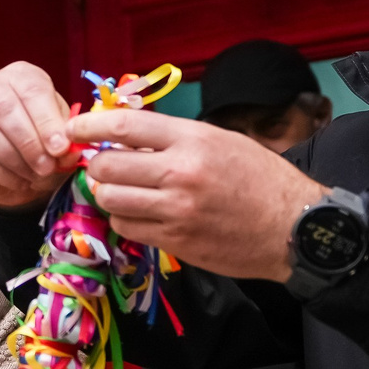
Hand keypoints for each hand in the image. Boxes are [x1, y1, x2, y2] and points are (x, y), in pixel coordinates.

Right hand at [0, 62, 79, 210]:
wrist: (21, 154)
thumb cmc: (44, 133)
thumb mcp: (61, 129)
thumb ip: (65, 138)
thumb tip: (66, 154)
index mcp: (21, 76)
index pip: (31, 90)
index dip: (46, 120)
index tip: (60, 147)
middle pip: (3, 109)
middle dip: (29, 143)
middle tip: (47, 166)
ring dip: (16, 161)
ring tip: (36, 176)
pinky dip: (2, 174)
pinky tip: (21, 181)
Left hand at [68, 107, 323, 280]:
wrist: (294, 228)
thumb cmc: (260, 179)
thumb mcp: (221, 141)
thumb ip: (174, 137)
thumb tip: (125, 133)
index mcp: (192, 140)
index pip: (123, 126)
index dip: (89, 127)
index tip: (74, 131)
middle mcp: (180, 173)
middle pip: (107, 166)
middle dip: (98, 166)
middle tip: (106, 167)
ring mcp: (176, 210)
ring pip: (111, 199)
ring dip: (109, 194)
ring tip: (125, 190)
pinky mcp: (176, 241)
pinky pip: (128, 227)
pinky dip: (126, 219)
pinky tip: (141, 213)